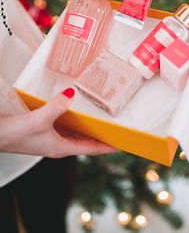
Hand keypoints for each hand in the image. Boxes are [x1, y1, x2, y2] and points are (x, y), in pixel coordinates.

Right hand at [0, 88, 115, 157]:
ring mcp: (50, 138)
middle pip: (85, 141)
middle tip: (114, 128)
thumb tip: (71, 95)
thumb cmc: (13, 135)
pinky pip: (63, 125)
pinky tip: (73, 110)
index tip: (121, 144)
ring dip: (87, 127)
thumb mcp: (38, 120)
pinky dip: (72, 119)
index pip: (90, 149)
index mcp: (61, 148)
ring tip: (99, 118)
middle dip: (99, 136)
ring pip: (74, 133)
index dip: (106, 147)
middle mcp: (58, 144)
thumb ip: (56, 107)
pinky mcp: (42, 130)